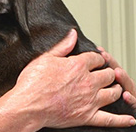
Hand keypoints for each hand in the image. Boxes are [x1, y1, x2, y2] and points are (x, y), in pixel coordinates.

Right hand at [14, 30, 135, 129]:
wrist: (29, 104)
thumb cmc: (33, 81)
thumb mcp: (46, 57)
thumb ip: (63, 45)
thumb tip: (73, 33)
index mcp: (78, 65)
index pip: (96, 58)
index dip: (97, 57)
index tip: (96, 59)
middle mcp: (88, 82)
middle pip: (108, 74)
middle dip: (108, 72)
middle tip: (105, 72)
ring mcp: (90, 100)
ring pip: (113, 93)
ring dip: (116, 89)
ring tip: (115, 88)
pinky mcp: (88, 117)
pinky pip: (111, 119)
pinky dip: (122, 120)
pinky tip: (129, 118)